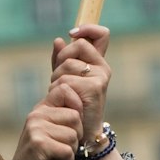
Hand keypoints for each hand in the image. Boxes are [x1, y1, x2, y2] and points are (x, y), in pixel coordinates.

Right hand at [6, 99, 83, 159]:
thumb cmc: (41, 153)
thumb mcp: (49, 129)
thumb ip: (60, 116)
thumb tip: (82, 107)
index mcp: (40, 108)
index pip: (64, 90)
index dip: (76, 105)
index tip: (73, 123)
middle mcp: (36, 115)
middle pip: (75, 117)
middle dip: (76, 135)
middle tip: (62, 145)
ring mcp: (36, 129)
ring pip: (73, 136)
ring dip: (70, 150)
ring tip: (56, 154)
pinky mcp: (39, 145)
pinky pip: (68, 151)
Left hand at [49, 23, 110, 142]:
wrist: (81, 131)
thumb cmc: (72, 103)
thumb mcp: (64, 77)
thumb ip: (61, 58)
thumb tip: (58, 40)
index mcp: (97, 61)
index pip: (101, 34)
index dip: (87, 28)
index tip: (72, 33)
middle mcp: (102, 67)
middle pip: (78, 44)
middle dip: (61, 59)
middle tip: (59, 78)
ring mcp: (100, 77)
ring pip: (68, 64)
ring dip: (56, 78)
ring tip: (62, 93)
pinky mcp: (95, 88)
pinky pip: (67, 80)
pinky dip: (58, 90)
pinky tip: (64, 101)